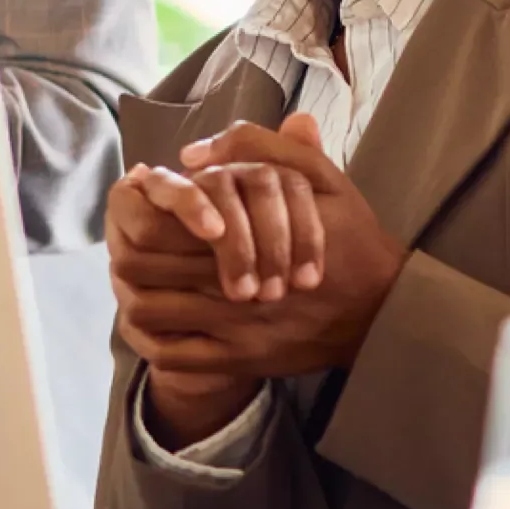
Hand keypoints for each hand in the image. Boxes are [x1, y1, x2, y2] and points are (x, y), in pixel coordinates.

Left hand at [109, 114, 409, 419]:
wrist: (384, 311)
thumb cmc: (351, 238)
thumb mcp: (322, 178)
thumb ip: (264, 149)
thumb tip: (195, 153)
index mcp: (249, 230)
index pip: (168, 219)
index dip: (143, 207)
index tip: (142, 200)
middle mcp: (235, 281)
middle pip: (147, 264)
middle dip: (128, 249)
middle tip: (126, 242)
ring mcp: (234, 325)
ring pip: (151, 310)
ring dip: (134, 292)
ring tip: (136, 279)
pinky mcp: (238, 359)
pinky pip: (172, 355)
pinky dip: (149, 338)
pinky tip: (152, 320)